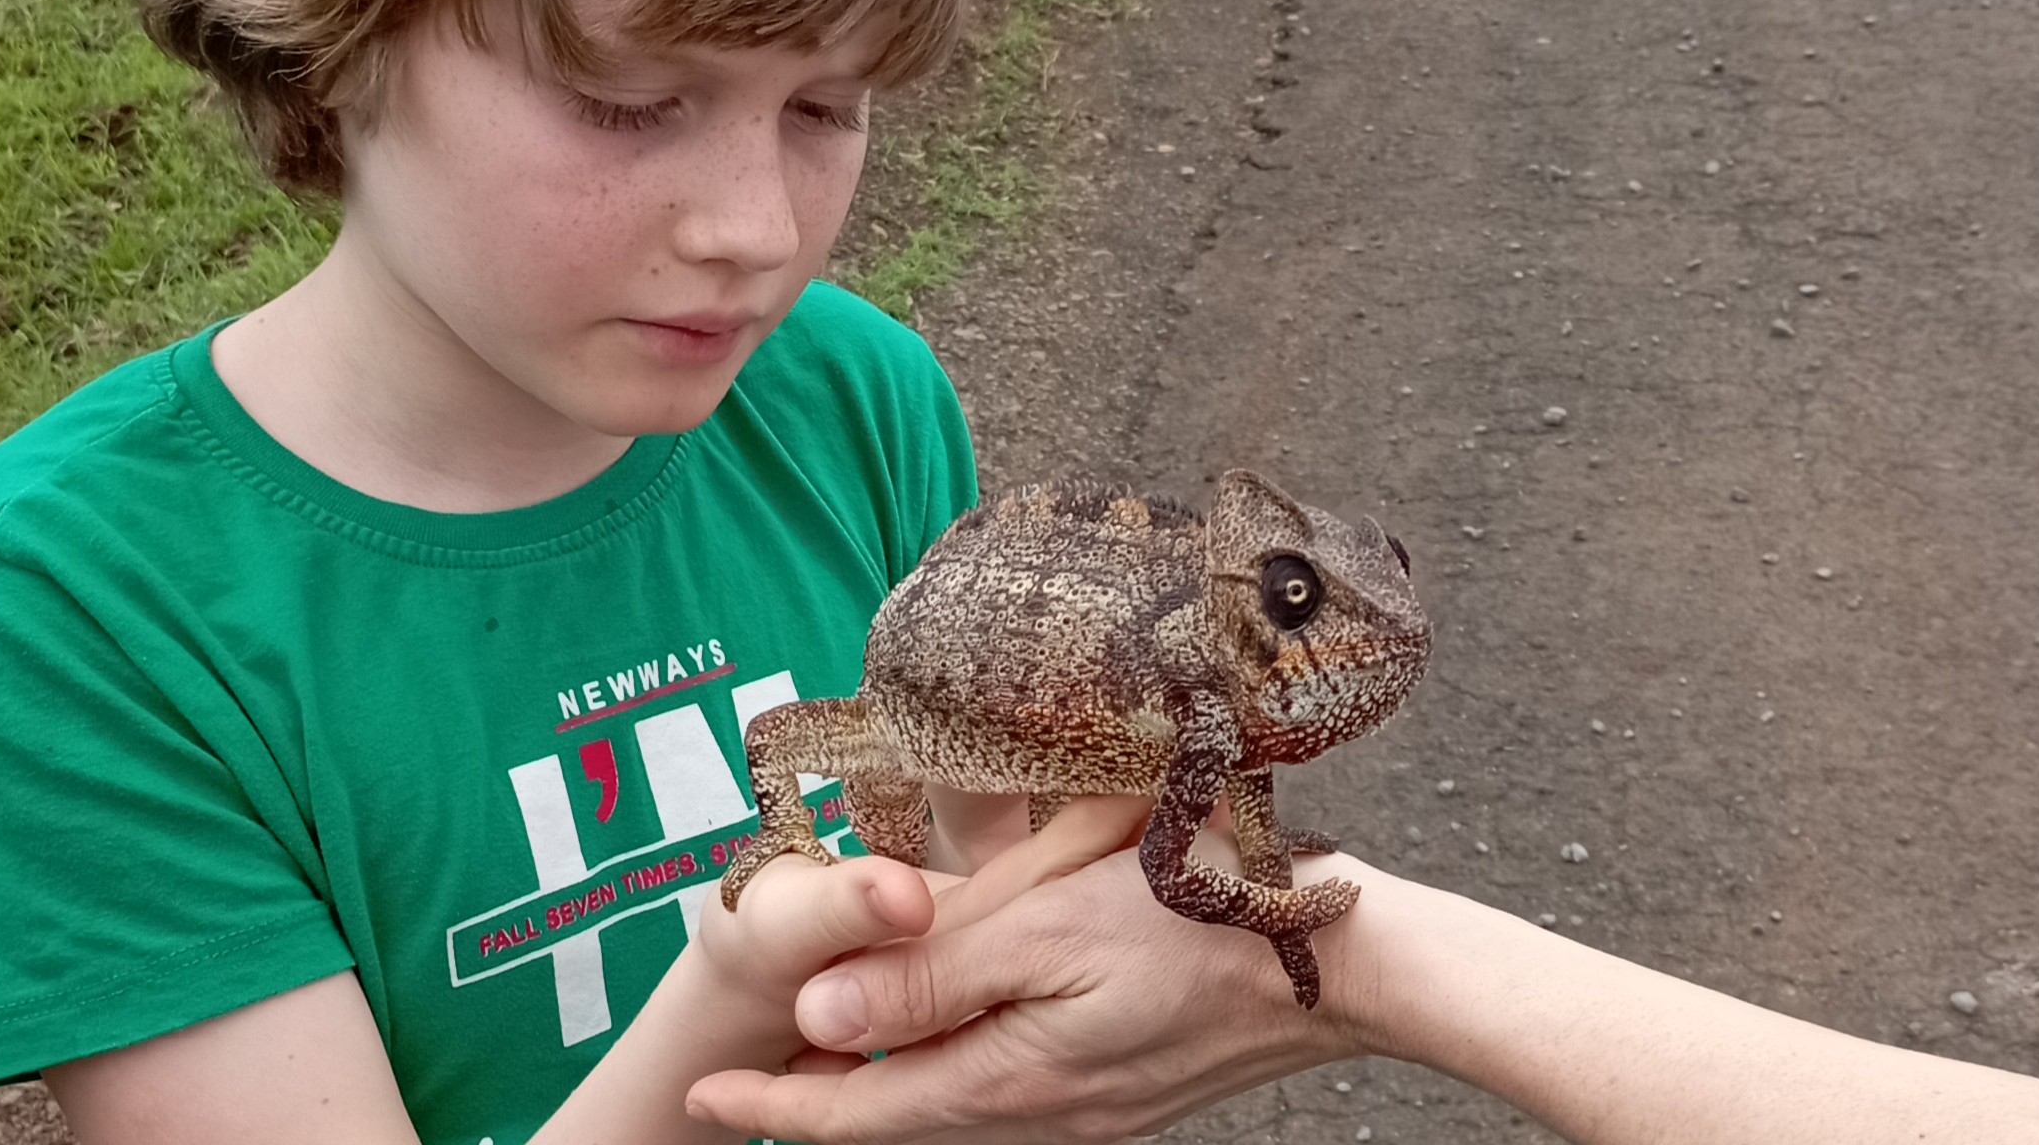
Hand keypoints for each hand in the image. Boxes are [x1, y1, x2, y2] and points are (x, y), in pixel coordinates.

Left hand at [684, 798, 1369, 1143]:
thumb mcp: (1048, 928)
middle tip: (743, 1078)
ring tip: (823, 1053)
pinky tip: (945, 1027)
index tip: (698, 1102)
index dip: (770, 1107)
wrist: (1340, 966)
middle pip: (895, 1117)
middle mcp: (1037, 1111)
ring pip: (949, 1104)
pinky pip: (1004, 1085)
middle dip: (816, 1101)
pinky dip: (948, 1065)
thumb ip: (929, 977)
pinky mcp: (1118, 1086)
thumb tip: (816, 1018)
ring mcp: (1083, 1106)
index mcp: (1005, 1077)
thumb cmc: (1200, 920)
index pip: (855, 1113)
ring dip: (883, 1080)